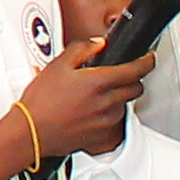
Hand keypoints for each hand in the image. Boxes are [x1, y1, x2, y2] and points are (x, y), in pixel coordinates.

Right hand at [20, 53, 152, 161]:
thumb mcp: (56, 66)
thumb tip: (98, 44)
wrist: (32, 132)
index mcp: (99, 82)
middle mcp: (107, 102)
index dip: (147, 61)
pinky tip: (94, 111)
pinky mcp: (102, 136)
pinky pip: (116, 122)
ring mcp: (106, 120)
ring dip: (120, 96)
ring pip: (126, 104)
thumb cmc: (40, 103)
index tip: (148, 58)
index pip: (136, 69)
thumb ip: (81, 49)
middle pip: (136, 87)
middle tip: (120, 75)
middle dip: (132, 79)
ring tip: (99, 94)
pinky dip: (110, 114)